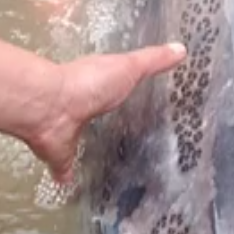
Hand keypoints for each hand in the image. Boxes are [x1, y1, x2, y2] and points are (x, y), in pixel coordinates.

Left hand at [21, 41, 184, 183]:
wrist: (51, 106)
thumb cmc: (90, 82)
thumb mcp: (129, 67)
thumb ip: (153, 60)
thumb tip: (181, 48)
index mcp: (97, 83)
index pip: (112, 85)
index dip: (121, 89)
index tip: (133, 96)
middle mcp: (80, 105)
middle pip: (94, 113)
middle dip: (102, 120)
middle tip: (119, 130)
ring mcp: (68, 130)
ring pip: (78, 138)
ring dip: (85, 146)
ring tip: (101, 159)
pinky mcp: (59, 153)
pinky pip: (64, 167)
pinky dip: (67, 175)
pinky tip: (71, 185)